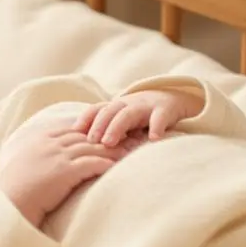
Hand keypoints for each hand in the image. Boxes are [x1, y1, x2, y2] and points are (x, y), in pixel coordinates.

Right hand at [0, 114, 129, 227]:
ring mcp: (56, 156)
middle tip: (129, 137)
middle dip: (110, 134)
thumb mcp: (26, 165)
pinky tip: (119, 166)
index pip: (73, 127)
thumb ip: (41, 156)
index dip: (93, 127)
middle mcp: (50, 143)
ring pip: (92, 147)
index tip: (109, 129)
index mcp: (40, 138)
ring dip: (114, 148)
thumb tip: (55, 161)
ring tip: (132, 151)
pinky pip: (91, 163)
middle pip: (87, 134)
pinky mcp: (63, 171)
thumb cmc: (16, 191)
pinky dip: (107, 163)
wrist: (7, 205)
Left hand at [72, 89, 202, 146]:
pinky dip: (156, 127)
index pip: (95, 110)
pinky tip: (153, 139)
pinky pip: (160, 118)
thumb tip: (79, 149)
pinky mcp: (164, 110)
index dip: (84, 120)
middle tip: (90, 142)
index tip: (73, 134)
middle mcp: (127, 104)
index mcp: (114, 106)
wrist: (171, 97)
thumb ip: (105, 130)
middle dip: (97, 126)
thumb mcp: (121, 119)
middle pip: (108, 112)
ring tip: (109, 142)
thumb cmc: (139, 115)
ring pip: (128, 114)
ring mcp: (145, 106)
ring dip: (116, 127)